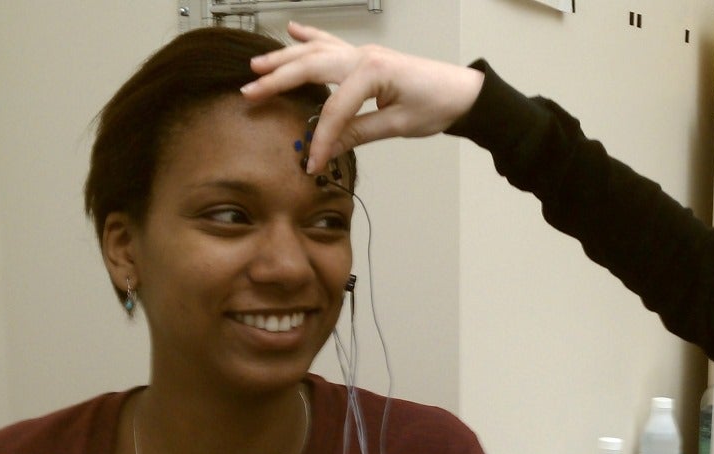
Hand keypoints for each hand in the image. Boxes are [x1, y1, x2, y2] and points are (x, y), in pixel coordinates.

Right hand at [243, 22, 483, 173]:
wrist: (463, 92)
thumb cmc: (439, 105)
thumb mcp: (398, 125)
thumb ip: (359, 134)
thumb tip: (327, 149)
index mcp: (372, 72)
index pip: (334, 109)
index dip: (321, 138)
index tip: (313, 162)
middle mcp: (363, 57)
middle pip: (310, 68)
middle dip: (278, 81)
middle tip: (249, 93)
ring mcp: (363, 53)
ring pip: (315, 52)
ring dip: (284, 58)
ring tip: (257, 66)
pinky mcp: (367, 57)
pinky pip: (331, 44)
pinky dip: (310, 37)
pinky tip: (292, 31)